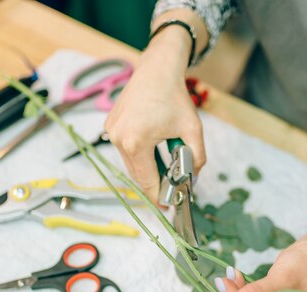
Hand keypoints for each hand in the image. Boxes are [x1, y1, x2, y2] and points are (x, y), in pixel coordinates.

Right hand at [105, 28, 205, 203]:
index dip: (157, 196)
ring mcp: (111, 132)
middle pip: (136, 174)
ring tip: (164, 167)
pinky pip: (124, 149)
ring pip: (129, 163)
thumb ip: (196, 159)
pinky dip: (138, 154)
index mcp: (137, 142)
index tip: (166, 206)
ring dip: (145, 168)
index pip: (146, 180)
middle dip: (153, 182)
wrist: (157, 70)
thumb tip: (193, 180)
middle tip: (170, 187)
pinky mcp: (110, 126)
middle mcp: (119, 138)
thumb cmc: (174, 97)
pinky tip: (153, 150)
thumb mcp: (193, 130)